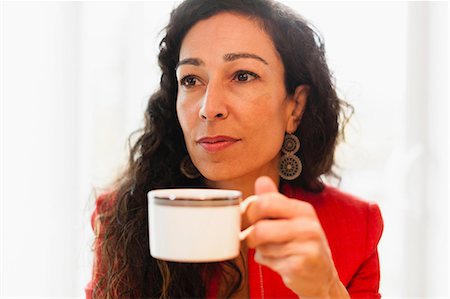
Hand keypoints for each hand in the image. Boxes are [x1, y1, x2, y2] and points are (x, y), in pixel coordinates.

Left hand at [243, 176, 348, 298]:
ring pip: (261, 246)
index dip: (250, 210)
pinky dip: (265, 261)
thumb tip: (261, 180)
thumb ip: (274, 199)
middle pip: (260, 227)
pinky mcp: (298, 267)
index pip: (266, 202)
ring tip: (273, 250)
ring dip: (259, 249)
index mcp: (303, 210)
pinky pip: (266, 260)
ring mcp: (305, 248)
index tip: (248, 218)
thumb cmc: (302, 244)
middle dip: (250, 233)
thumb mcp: (292, 219)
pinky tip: (279, 261)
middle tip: (252, 236)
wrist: (321, 276)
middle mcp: (307, 227)